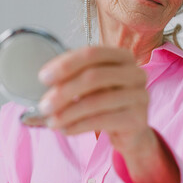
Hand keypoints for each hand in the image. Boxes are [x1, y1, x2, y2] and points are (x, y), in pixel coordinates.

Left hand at [38, 46, 179, 182]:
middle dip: (64, 91)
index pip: (91, 53)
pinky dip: (79, 125)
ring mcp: (139, 95)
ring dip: (68, 112)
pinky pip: (103, 120)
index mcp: (121, 56)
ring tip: (51, 121)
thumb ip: (72, 74)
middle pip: (93, 76)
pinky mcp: (138, 119)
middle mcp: (135, 72)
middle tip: (43, 105)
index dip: (66, 64)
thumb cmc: (105, 98)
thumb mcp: (91, 83)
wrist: (130, 129)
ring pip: (97, 101)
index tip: (43, 78)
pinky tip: (66, 129)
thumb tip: (45, 78)